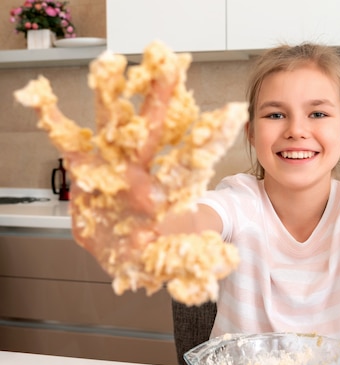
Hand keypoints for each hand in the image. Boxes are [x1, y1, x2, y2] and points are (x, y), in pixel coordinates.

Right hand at [15, 41, 246, 304]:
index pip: (194, 159)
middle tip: (171, 64)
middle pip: (155, 130)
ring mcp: (115, 167)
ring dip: (113, 96)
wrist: (125, 252)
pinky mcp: (86, 171)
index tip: (230, 114)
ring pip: (115, 125)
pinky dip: (56, 124)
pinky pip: (70, 145)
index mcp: (169, 190)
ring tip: (112, 64)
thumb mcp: (174, 259)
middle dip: (162, 98)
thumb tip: (224, 257)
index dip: (211, 137)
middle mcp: (143, 171)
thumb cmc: (153, 251)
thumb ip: (196, 257)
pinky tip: (44, 100)